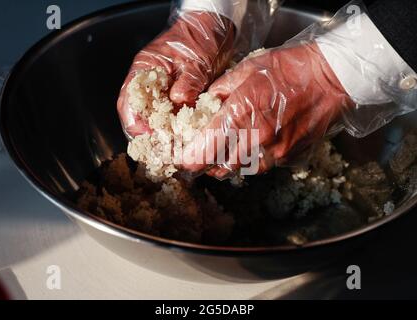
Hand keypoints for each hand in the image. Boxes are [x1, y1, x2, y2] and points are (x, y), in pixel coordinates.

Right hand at [117, 11, 234, 137]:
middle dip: (147, 134)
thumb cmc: (200, 38)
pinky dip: (173, 126)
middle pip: (137, 114)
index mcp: (144, 69)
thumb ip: (188, 83)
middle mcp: (148, 81)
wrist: (213, 27)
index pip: (128, 103)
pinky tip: (182, 135)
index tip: (150, 138)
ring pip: (152, 116)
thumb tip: (180, 103)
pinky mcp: (173, 93)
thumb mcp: (196, 61)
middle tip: (162, 149)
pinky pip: (168, 114)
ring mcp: (160, 88)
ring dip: (160, 132)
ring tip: (173, 147)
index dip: (136, 124)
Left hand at [181, 42, 352, 178]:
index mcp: (240, 113)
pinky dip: (250, 162)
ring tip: (222, 154)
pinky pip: (261, 167)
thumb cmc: (288, 69)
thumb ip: (220, 91)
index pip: (206, 149)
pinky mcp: (289, 157)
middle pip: (219, 166)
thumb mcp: (246, 70)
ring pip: (240, 170)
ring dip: (226, 165)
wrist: (331, 79)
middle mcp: (256, 137)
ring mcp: (274, 151)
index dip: (190, 160)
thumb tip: (204, 105)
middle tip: (200, 158)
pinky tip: (248, 150)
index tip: (183, 161)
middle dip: (206, 164)